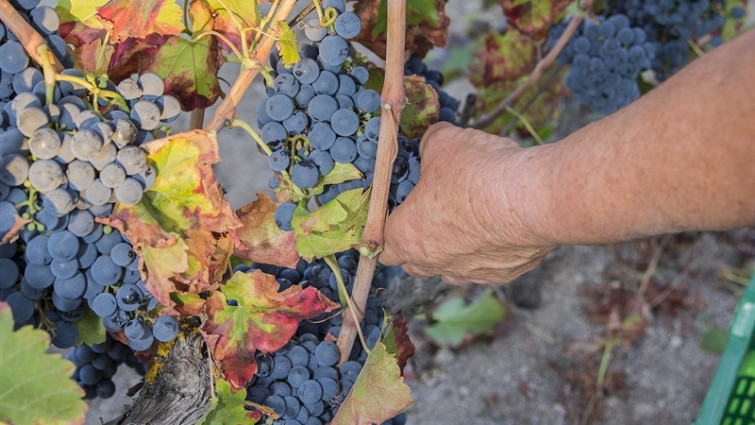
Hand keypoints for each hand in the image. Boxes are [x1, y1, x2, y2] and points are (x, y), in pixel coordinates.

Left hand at [379, 122, 555, 283]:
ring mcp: (469, 273)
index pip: (382, 245)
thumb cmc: (478, 174)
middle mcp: (434, 263)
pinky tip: (499, 228)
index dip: (387, 229)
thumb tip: (432, 142)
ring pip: (450, 270)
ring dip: (452, 251)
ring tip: (466, 223)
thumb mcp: (443, 143)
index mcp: (407, 236)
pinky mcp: (503, 275)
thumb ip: (429, 145)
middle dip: (417, 244)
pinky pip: (486, 267)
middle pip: (414, 264)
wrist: (533, 200)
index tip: (397, 215)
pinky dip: (487, 252)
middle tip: (430, 216)